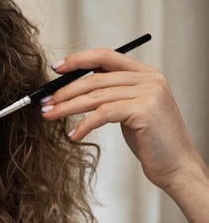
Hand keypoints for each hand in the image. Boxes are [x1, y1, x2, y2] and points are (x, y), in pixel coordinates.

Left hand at [40, 47, 200, 192]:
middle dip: (64, 90)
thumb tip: (74, 87)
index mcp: (145, 73)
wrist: (177, 166)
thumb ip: (112, 93)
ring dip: (67, 107)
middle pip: (95, 78)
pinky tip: (73, 135)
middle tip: (44, 102)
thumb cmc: (151, 140)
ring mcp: (148, 93)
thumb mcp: (131, 109)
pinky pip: (102, 114)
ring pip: (95, 96)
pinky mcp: (144, 111)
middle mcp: (148, 79)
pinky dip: (83, 125)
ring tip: (49, 115)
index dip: (78, 60)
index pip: (105, 56)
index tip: (56, 69)